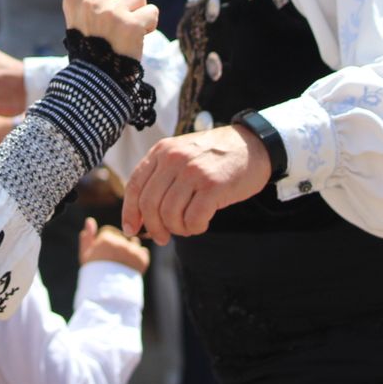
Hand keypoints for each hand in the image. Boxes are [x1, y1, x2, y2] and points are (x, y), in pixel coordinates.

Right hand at [62, 0, 158, 59]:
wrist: (99, 79)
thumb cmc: (93, 45)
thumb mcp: (81, 16)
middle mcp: (90, 3)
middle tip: (121, 19)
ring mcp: (111, 14)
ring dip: (139, 10)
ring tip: (129, 30)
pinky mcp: (131, 26)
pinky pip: (151, 11)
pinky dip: (150, 23)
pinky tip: (140, 36)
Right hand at [78, 217, 149, 273]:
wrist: (109, 294)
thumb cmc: (95, 274)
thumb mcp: (86, 255)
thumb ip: (88, 237)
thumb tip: (89, 221)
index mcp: (106, 238)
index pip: (109, 232)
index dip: (106, 243)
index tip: (104, 254)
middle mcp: (120, 241)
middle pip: (122, 236)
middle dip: (119, 245)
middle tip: (114, 260)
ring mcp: (132, 250)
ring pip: (134, 243)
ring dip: (130, 249)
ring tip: (123, 264)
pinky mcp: (142, 259)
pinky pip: (143, 253)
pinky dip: (139, 258)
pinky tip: (130, 267)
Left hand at [121, 125, 271, 244]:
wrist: (253, 145)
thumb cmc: (215, 158)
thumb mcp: (182, 156)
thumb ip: (162, 178)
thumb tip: (142, 218)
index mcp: (162, 151)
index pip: (135, 186)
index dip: (129, 212)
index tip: (132, 229)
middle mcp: (174, 158)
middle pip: (150, 204)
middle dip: (154, 227)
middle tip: (163, 237)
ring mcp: (193, 171)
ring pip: (170, 214)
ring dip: (178, 228)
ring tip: (189, 226)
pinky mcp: (212, 185)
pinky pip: (193, 218)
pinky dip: (195, 228)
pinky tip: (202, 223)